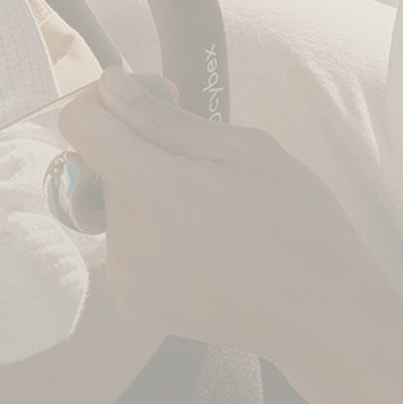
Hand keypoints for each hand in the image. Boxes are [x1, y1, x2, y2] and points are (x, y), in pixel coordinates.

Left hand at [61, 70, 402, 362]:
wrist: (324, 317)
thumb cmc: (299, 226)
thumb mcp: (245, 150)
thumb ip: (164, 119)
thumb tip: (109, 86)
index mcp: (152, 188)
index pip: (78, 123)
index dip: (105, 103)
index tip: (145, 106)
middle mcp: (126, 237)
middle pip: (101, 166)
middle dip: (140, 154)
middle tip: (205, 170)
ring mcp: (126, 278)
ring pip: (115, 208)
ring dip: (148, 199)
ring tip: (212, 218)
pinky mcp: (133, 304)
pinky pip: (127, 249)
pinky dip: (154, 240)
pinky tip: (204, 250)